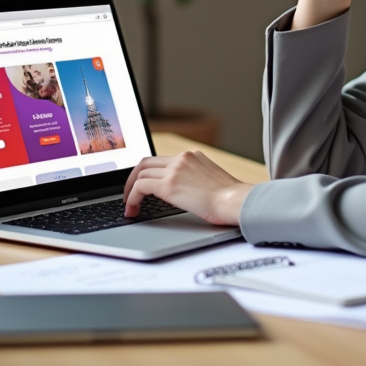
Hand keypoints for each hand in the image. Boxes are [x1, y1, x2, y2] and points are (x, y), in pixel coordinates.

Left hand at [122, 151, 251, 226]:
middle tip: (129, 194)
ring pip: (140, 173)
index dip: (147, 173)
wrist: (235, 201)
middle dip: (133, 179)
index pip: (161, 160)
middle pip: (146, 163)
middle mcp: (182, 158)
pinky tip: (132, 210)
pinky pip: (140, 187)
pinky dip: (132, 198)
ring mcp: (175, 170)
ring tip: (130, 206)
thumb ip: (194, 178)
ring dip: (130, 190)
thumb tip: (181, 191)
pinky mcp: (169, 185)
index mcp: (192, 156)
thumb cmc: (229, 198)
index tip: (143, 185)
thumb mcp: (210, 180)